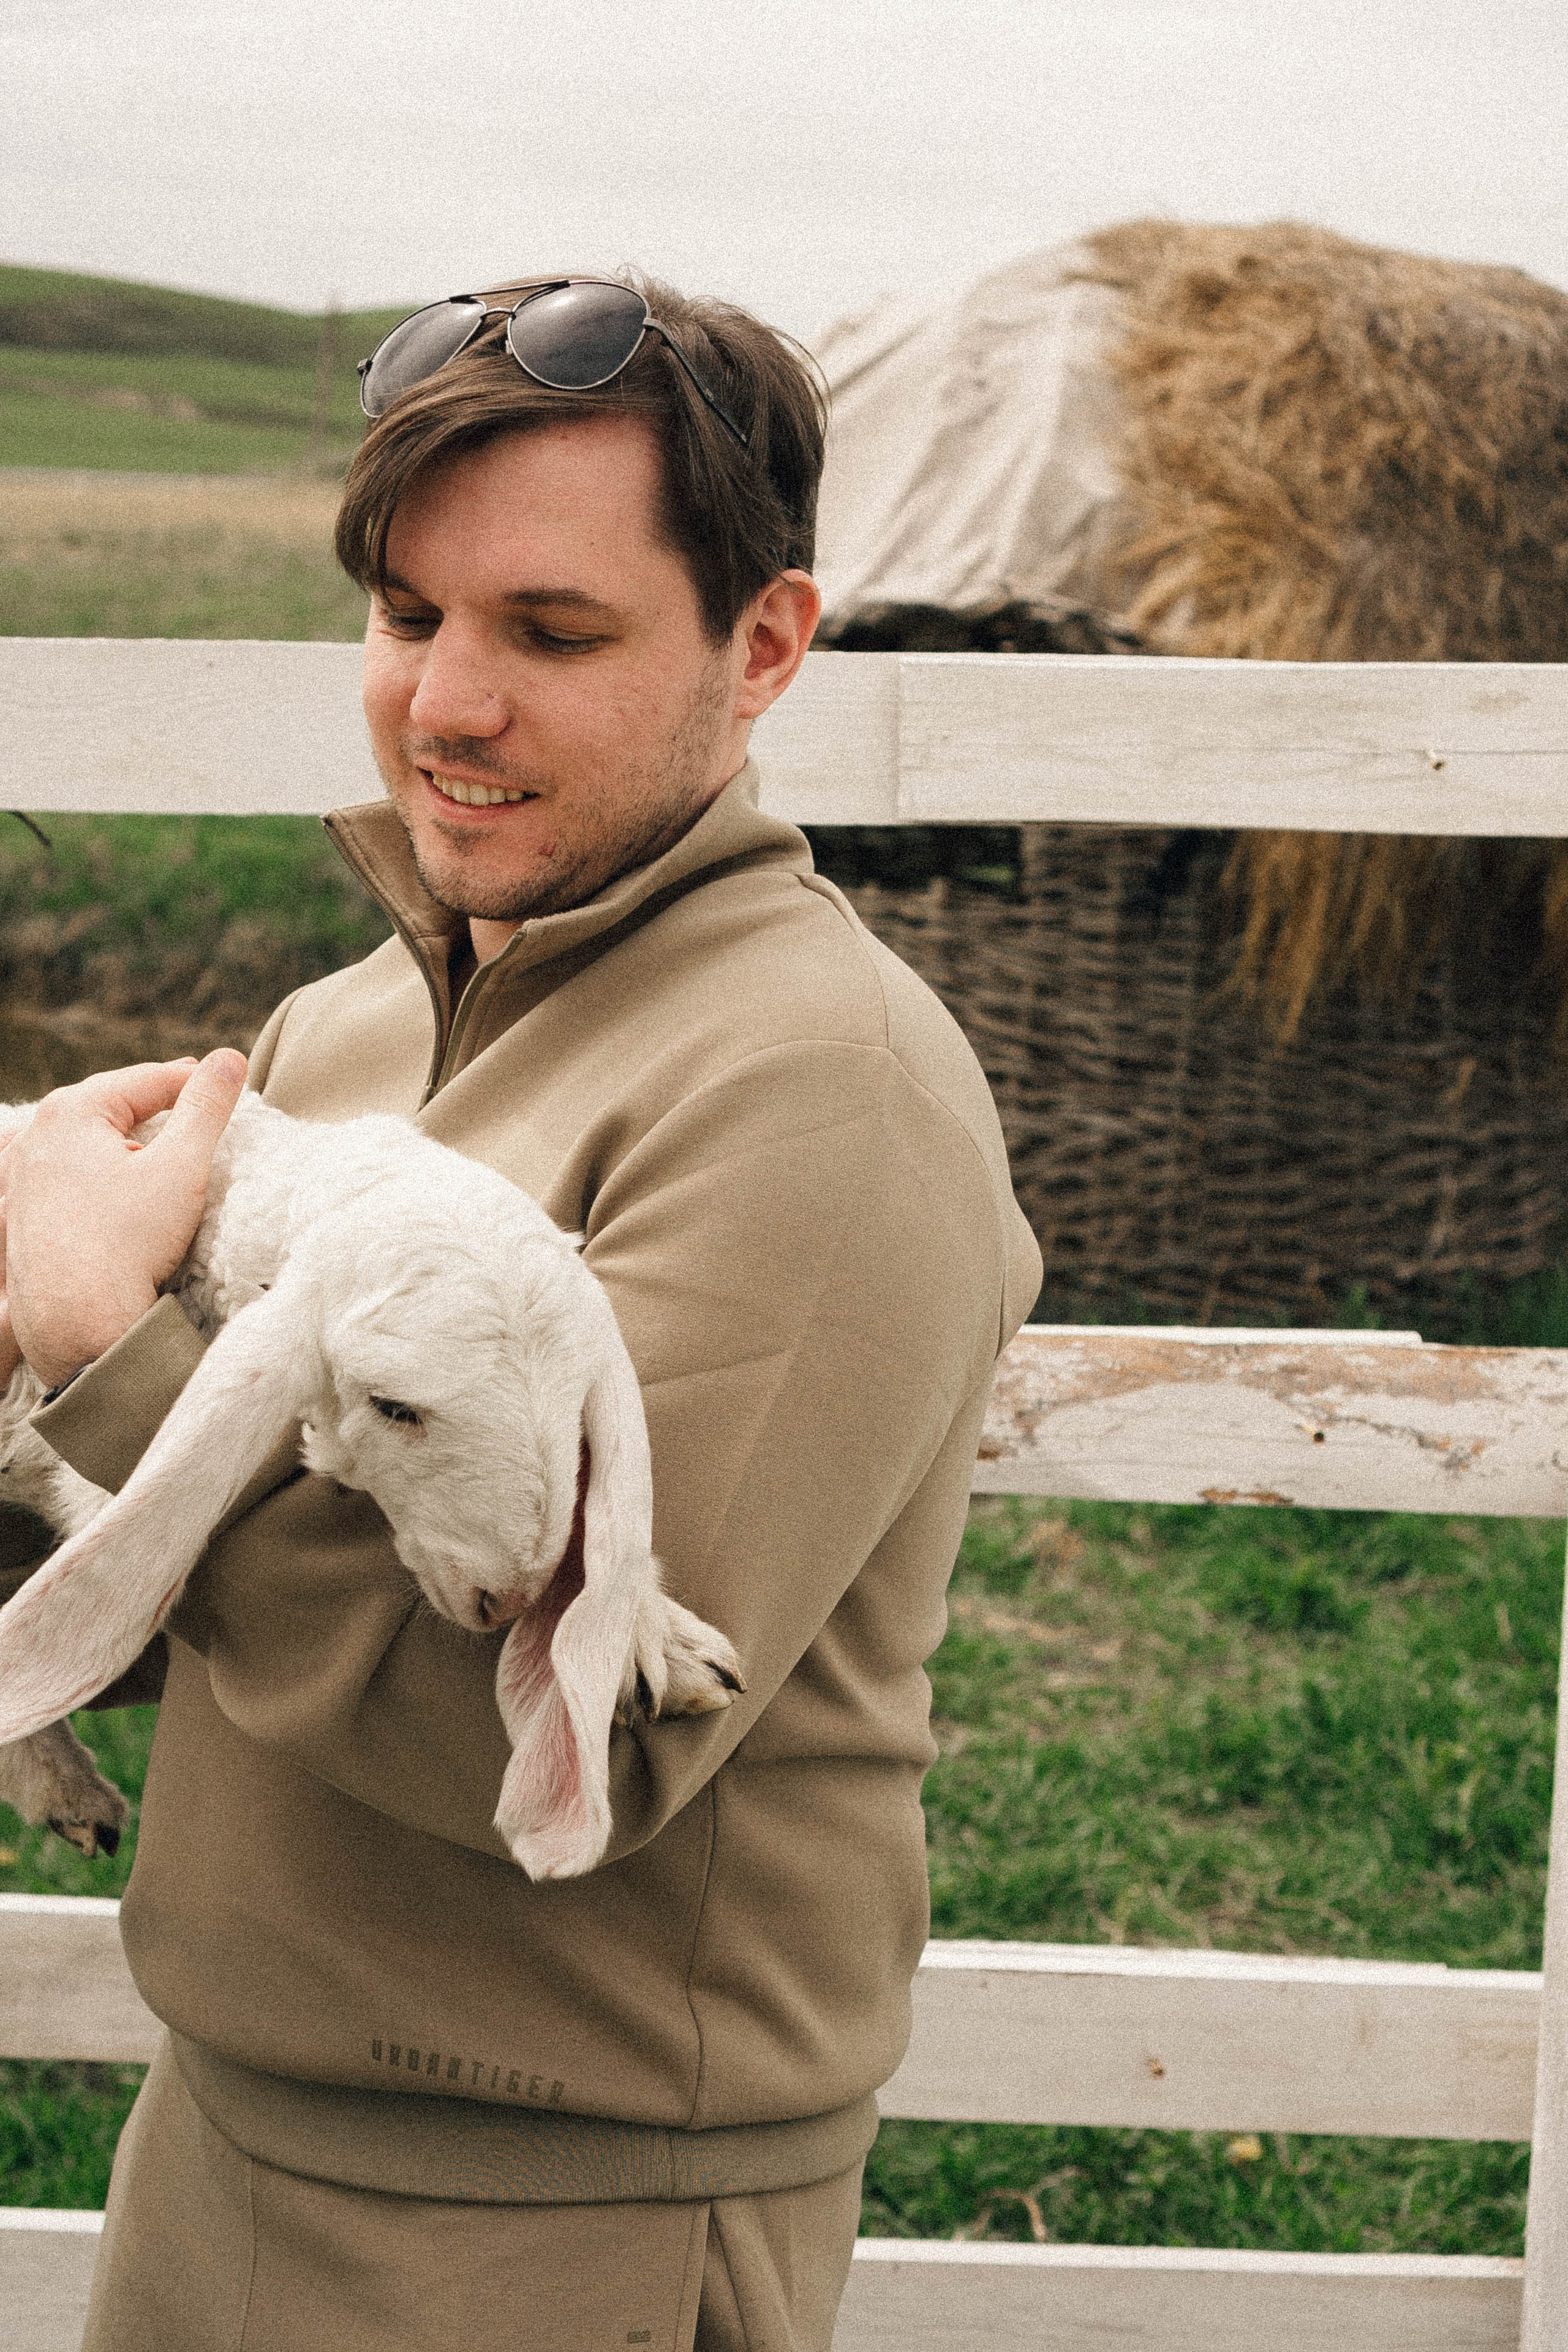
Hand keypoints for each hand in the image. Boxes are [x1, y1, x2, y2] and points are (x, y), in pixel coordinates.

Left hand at [1, 1051, 247, 1388]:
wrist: (77, 1325)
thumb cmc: (128, 1245)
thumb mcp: (183, 1167)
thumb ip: (208, 1106)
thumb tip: (231, 1058)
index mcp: (70, 1112)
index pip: (147, 1081)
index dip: (194, 1081)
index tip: (226, 1083)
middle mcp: (33, 1137)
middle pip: (109, 1109)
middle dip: (152, 1110)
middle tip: (194, 1112)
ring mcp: (16, 1179)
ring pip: (81, 1144)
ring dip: (118, 1142)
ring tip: (155, 1154)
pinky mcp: (14, 1218)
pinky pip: (57, 1180)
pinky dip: (88, 1176)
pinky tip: (109, 1191)